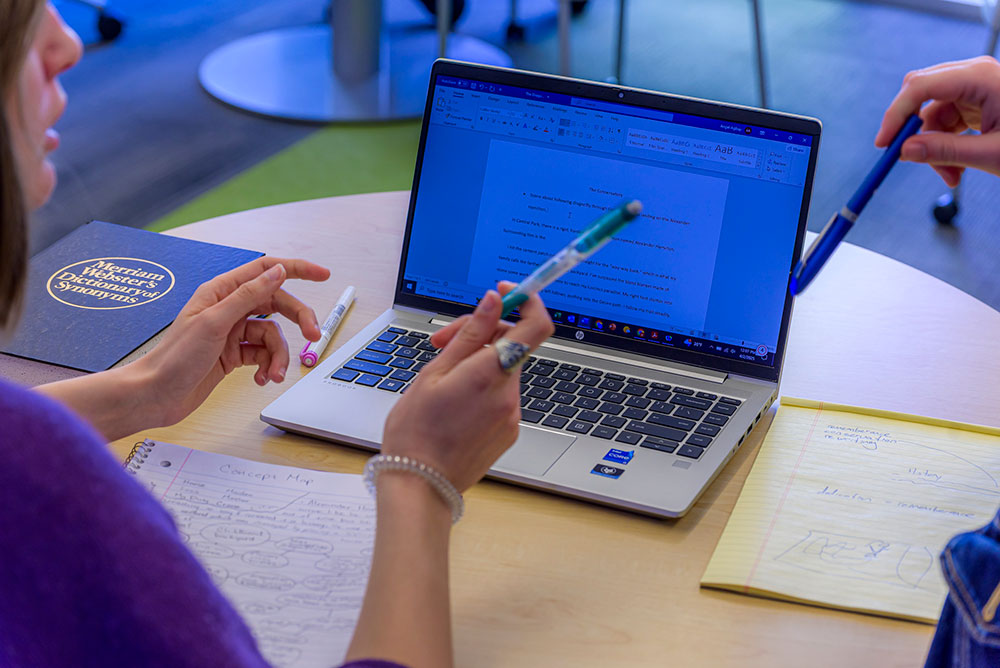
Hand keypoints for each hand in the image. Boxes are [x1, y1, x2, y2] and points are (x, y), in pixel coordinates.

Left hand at [132, 257, 329, 425]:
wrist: (156, 396)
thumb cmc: (175, 358)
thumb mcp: (214, 322)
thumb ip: (248, 296)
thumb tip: (277, 273)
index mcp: (221, 291)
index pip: (266, 271)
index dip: (296, 269)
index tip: (322, 274)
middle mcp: (229, 308)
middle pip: (277, 304)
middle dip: (298, 320)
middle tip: (314, 335)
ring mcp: (233, 332)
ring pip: (273, 335)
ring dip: (279, 355)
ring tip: (274, 374)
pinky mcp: (234, 354)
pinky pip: (263, 354)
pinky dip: (267, 366)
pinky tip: (262, 378)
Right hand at [380, 282, 553, 491]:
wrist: (421, 484)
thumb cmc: (417, 431)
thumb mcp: (434, 373)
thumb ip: (469, 335)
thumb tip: (492, 302)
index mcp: (489, 375)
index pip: (534, 326)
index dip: (526, 301)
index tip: (505, 293)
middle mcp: (509, 395)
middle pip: (510, 346)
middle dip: (481, 335)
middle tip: (442, 341)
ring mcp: (512, 415)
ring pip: (503, 370)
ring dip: (478, 362)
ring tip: (441, 376)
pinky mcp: (509, 431)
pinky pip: (501, 395)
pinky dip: (482, 387)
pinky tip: (454, 400)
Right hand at [876, 56, 999, 186]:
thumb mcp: (991, 154)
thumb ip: (945, 152)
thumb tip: (905, 151)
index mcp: (982, 78)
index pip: (920, 87)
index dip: (896, 115)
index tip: (884, 144)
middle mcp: (976, 76)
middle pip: (922, 95)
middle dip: (913, 131)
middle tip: (906, 158)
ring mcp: (978, 87)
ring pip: (933, 113)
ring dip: (932, 145)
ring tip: (948, 175)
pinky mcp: (979, 101)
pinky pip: (947, 120)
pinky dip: (945, 145)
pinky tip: (955, 167)